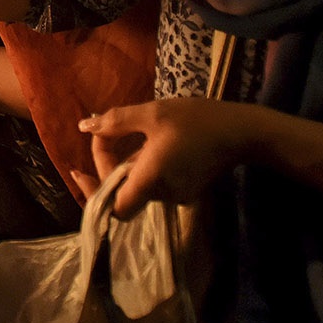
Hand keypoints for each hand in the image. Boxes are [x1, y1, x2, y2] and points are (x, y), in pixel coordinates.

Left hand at [77, 98, 256, 217]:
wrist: (243, 131)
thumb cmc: (197, 120)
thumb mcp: (151, 113)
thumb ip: (115, 122)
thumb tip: (84, 126)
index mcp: (152, 179)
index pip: (116, 208)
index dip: (95, 192)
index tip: (80, 170)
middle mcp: (164, 194)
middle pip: (123, 193)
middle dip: (108, 166)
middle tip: (104, 135)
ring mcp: (178, 195)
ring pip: (139, 185)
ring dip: (126, 164)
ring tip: (131, 133)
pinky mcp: (188, 189)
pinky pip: (155, 182)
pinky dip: (144, 165)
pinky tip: (152, 142)